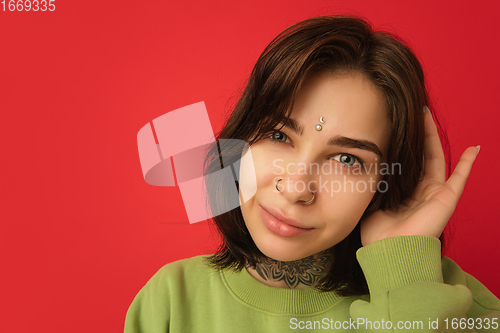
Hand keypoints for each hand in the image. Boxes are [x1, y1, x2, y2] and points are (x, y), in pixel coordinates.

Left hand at [360, 107, 479, 246]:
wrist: (390, 251)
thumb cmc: (378, 232)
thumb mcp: (372, 201)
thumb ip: (374, 185)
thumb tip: (364, 164)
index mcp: (404, 191)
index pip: (406, 161)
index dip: (404, 143)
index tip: (397, 123)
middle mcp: (421, 190)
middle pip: (421, 155)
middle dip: (418, 134)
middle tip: (414, 112)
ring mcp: (435, 193)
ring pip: (436, 158)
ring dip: (433, 138)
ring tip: (428, 117)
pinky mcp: (447, 199)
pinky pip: (460, 178)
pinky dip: (468, 164)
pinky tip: (474, 149)